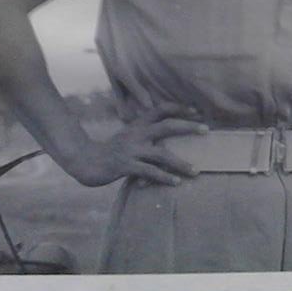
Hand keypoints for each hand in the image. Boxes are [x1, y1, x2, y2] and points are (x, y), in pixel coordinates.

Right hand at [61, 102, 207, 186]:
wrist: (84, 161)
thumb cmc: (111, 151)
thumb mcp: (128, 136)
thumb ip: (145, 133)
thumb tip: (167, 135)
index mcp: (138, 124)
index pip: (160, 110)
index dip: (179, 108)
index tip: (196, 110)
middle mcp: (136, 134)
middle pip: (166, 126)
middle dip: (187, 127)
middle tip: (206, 129)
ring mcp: (131, 150)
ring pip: (161, 154)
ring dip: (180, 163)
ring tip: (196, 171)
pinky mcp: (125, 166)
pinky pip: (149, 172)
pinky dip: (164, 177)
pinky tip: (176, 182)